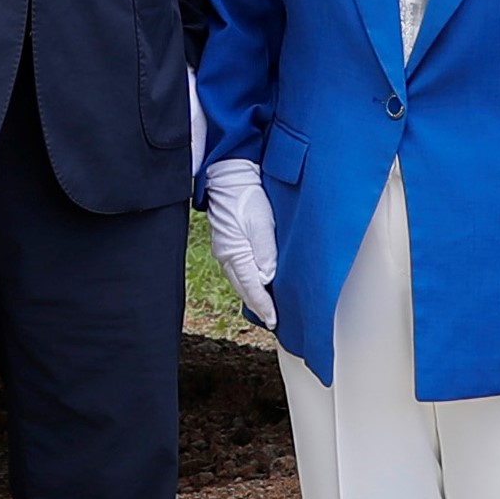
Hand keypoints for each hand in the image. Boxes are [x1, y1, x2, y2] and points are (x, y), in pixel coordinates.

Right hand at [199, 155, 279, 332]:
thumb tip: (268, 277)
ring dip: (253, 296)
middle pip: (243, 289)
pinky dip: (248, 283)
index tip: (274, 320)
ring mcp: (225, 250)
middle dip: (258, 306)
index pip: (252, 287)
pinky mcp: (228, 244)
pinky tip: (257, 284)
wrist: (231, 177)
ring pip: (240, 281)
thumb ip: (266, 252)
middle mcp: (227, 255)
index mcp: (235, 253)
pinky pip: (238, 271)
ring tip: (266, 308)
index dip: (264, 306)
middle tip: (272, 320)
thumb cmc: (247, 196)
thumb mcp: (262, 223)